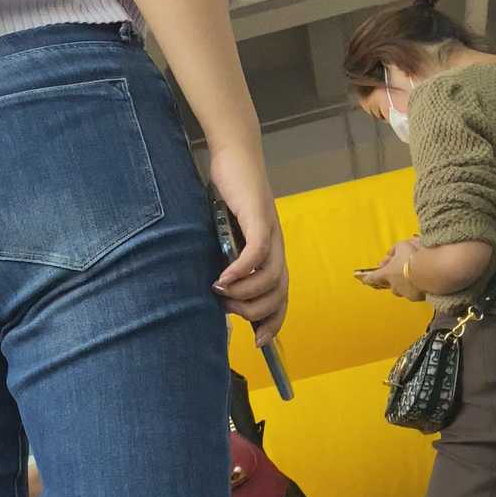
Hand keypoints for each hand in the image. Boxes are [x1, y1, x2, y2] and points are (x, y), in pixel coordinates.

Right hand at [209, 139, 288, 346]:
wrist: (233, 153)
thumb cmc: (227, 193)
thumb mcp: (224, 234)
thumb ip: (226, 259)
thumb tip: (213, 290)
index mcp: (273, 254)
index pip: (282, 297)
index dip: (273, 323)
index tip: (258, 343)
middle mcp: (277, 247)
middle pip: (279, 295)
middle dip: (254, 313)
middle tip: (226, 308)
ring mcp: (271, 232)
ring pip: (270, 279)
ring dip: (244, 294)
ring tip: (221, 292)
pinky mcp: (258, 217)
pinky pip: (256, 253)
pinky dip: (240, 271)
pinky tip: (223, 277)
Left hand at [356, 238, 425, 300]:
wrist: (429, 270)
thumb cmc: (413, 257)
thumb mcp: (401, 246)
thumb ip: (394, 250)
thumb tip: (390, 252)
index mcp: (386, 274)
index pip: (372, 278)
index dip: (368, 278)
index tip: (364, 280)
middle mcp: (393, 286)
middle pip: (389, 284)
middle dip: (393, 279)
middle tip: (399, 270)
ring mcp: (405, 293)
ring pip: (402, 290)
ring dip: (405, 283)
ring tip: (414, 275)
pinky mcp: (417, 297)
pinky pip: (414, 293)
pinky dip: (417, 288)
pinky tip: (423, 281)